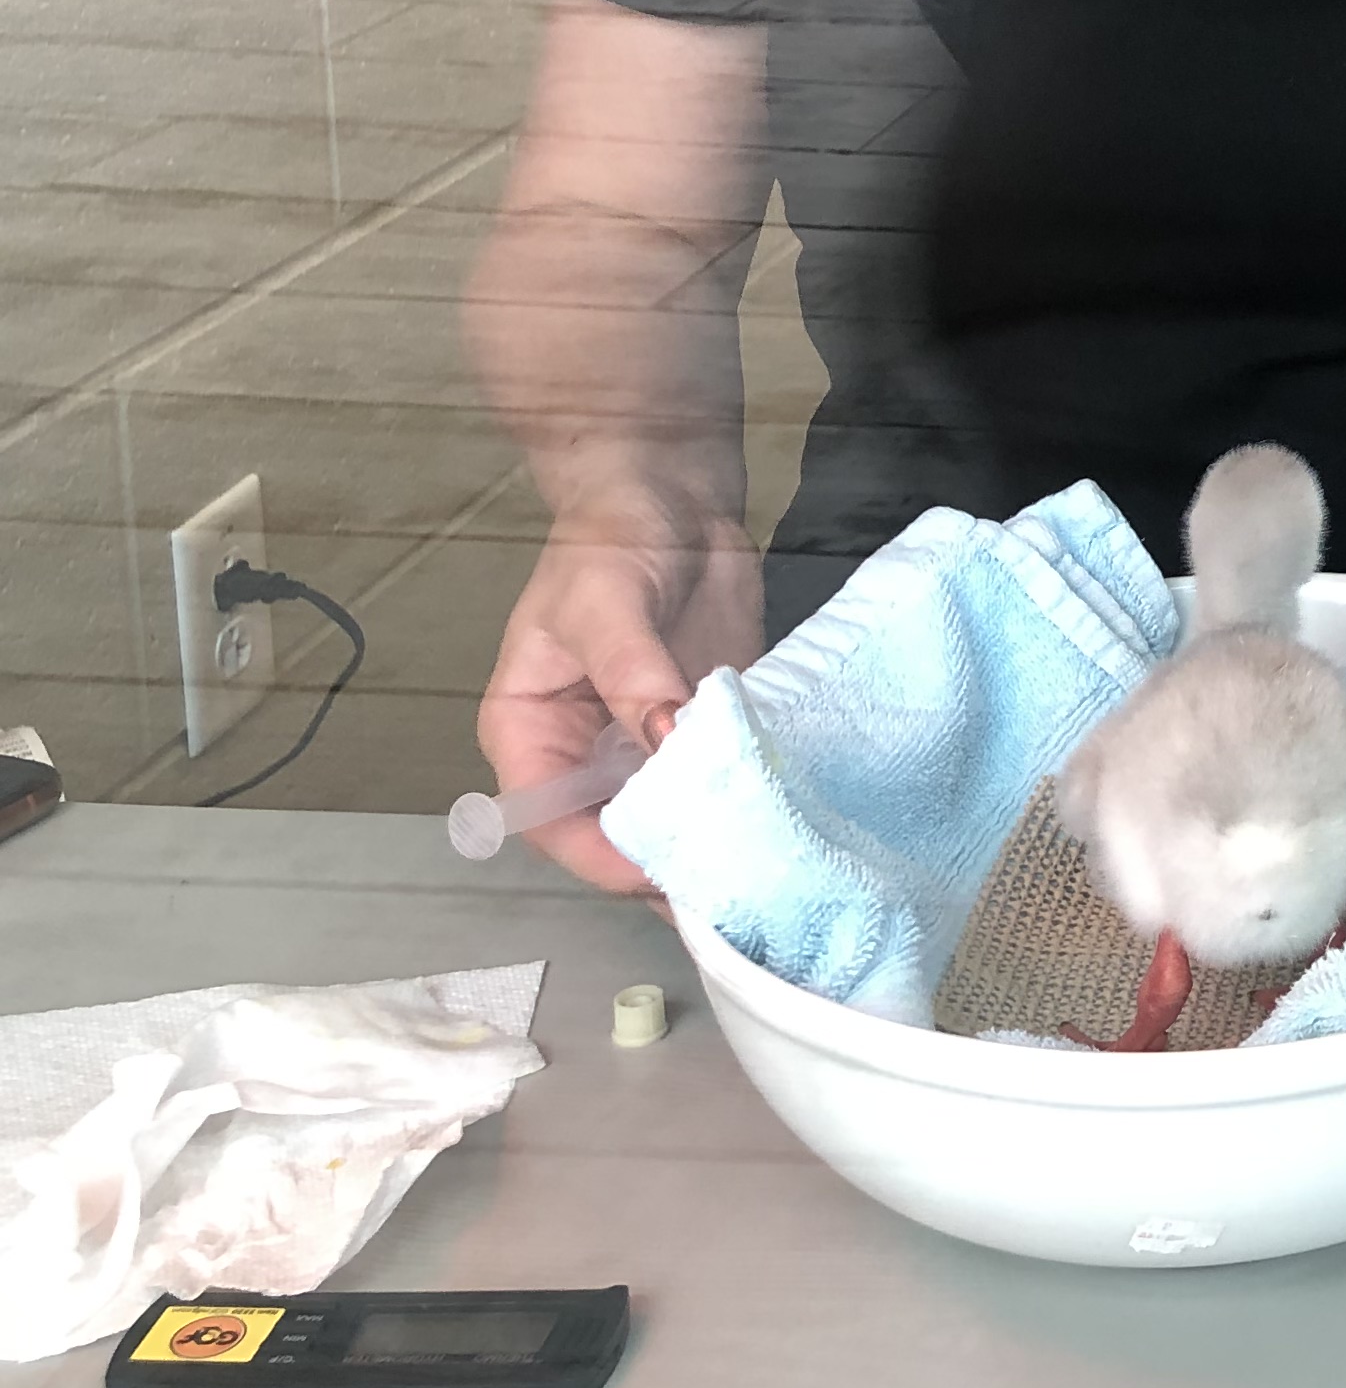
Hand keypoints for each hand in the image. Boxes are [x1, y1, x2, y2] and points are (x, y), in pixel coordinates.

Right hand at [477, 489, 763, 896]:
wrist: (676, 492)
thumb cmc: (614, 536)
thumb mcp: (608, 601)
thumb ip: (633, 673)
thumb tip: (666, 742)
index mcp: (527, 729)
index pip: (548, 818)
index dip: (597, 854)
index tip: (653, 870)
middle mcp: (578, 751)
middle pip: (607, 834)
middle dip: (656, 865)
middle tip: (720, 895)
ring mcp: (640, 746)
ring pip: (663, 821)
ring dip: (703, 847)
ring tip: (754, 880)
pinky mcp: (697, 730)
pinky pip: (713, 783)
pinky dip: (740, 808)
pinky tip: (778, 831)